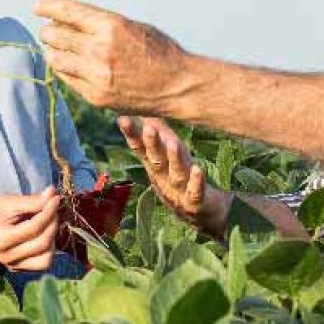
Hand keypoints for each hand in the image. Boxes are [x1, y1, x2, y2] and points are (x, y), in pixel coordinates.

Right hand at [0, 188, 62, 271]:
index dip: (49, 211)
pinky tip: (42, 235)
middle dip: (53, 223)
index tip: (55, 198)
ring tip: (47, 223)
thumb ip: (31, 201)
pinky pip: (41, 263)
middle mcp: (8, 257)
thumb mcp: (8, 203)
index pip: (35, 227)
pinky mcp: (18, 269)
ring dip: (52, 239)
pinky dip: (47, 249)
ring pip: (46, 258)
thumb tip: (53, 195)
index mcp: (2, 240)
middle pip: (43, 243)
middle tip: (52, 208)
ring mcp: (13, 265)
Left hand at [35, 0, 190, 114]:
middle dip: (48, 30)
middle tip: (49, 30)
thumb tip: (68, 19)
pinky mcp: (95, 96)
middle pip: (55, 35)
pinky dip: (65, 69)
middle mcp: (99, 49)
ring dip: (52, 50)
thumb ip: (100, 23)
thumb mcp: (132, 26)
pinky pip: (67, 79)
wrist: (178, 86)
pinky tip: (69, 65)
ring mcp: (96, 75)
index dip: (49, 7)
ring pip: (55, 59)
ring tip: (56, 48)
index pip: (68, 12)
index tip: (38, 7)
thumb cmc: (158, 51)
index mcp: (110, 26)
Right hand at [120, 115, 228, 233]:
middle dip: (151, 145)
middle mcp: (164, 178)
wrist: (201, 215)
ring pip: (176, 173)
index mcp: (155, 166)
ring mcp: (179, 191)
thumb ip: (158, 134)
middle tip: (147, 129)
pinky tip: (198, 170)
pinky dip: (196, 182)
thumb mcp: (167, 157)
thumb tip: (145, 109)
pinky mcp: (196, 201)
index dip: (132, 135)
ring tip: (174, 144)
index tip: (123, 119)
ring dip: (174, 159)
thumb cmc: (181, 179)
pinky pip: (196, 191)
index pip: (141, 149)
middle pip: (156, 160)